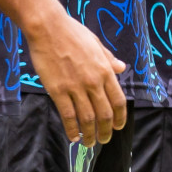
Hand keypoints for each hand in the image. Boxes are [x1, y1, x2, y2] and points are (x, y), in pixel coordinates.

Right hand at [24, 6, 128, 145]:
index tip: (118, 127)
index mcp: (105, 70)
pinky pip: (67, 115)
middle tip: (104, 140)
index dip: (120, 117)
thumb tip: (122, 68)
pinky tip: (73, 136)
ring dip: (89, 134)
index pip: (118, 100)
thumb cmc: (73, 33)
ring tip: (89, 143)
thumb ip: (109, 59)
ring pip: (87, 118)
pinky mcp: (57, 90)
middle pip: (104, 114)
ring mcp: (75, 87)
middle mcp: (93, 82)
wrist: (49, 28)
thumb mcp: (97, 44)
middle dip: (106, 131)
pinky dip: (72, 129)